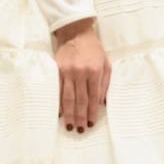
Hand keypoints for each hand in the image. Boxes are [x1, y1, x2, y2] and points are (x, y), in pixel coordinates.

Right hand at [54, 18, 109, 133]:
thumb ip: (105, 83)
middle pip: (80, 100)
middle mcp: (81, 73)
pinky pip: (58, 90)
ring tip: (70, 126)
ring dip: (69, 114)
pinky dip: (58, 103)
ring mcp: (68, 72)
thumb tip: (102, 103)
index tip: (91, 123)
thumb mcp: (106, 63)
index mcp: (95, 72)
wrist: (76, 33)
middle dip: (80, 117)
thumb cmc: (93, 49)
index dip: (92, 112)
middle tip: (80, 130)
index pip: (94, 97)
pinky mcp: (57, 71)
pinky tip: (59, 113)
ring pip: (68, 98)